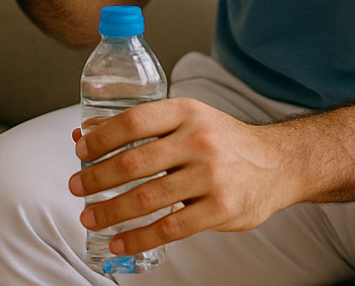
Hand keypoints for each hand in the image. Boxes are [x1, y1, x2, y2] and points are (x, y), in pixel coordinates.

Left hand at [69, 98, 296, 253]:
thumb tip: (88, 132)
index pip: (133, 121)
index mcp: (186, 112)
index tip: (80, 152)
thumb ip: (141, 125)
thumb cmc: (222, 139)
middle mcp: (198, 140)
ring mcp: (211, 176)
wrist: (277, 162)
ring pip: (147, 198)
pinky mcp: (220, 209)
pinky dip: (139, 238)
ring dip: (111, 210)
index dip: (101, 139)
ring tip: (91, 217)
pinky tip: (120, 242)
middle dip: (97, 178)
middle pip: (134, 162)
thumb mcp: (186, 119)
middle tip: (77, 188)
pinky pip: (170, 228)